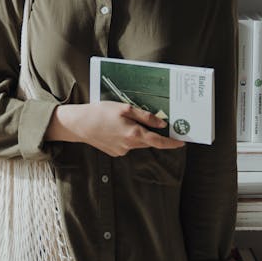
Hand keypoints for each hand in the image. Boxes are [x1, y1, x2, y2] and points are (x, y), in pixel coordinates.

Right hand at [45, 102, 185, 156]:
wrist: (79, 125)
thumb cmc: (100, 112)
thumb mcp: (124, 108)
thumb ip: (145, 116)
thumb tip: (162, 124)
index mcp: (134, 134)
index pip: (159, 141)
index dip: (172, 143)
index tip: (182, 142)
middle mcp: (130, 145)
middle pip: (148, 141)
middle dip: (153, 134)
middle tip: (155, 123)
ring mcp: (122, 150)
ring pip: (137, 142)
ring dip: (138, 133)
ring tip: (124, 120)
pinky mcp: (114, 152)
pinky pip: (127, 144)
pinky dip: (127, 136)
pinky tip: (115, 127)